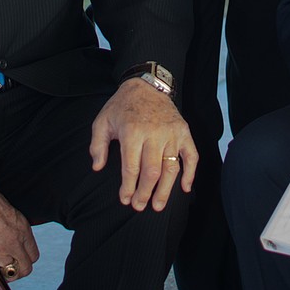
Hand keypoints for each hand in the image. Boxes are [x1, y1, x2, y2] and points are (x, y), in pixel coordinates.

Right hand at [0, 163, 39, 289]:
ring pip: (10, 275)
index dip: (24, 260)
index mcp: (23, 228)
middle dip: (16, 272)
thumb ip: (8, 229)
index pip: (34, 254)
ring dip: (1, 277)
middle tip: (5, 270)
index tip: (15, 260)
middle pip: (26, 268)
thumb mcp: (6, 213)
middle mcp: (16, 241)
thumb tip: (2, 239)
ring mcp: (1, 250)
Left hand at [89, 78, 197, 211]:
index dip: (128, 188)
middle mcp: (154, 134)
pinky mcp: (184, 132)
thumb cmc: (122, 105)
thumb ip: (97, 145)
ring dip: (165, 190)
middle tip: (139, 206)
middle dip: (145, 193)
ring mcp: (172, 133)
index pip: (131, 168)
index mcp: (132, 132)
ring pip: (171, 168)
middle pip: (152, 173)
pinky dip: (190, 173)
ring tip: (158, 206)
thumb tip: (98, 167)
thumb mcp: (102, 121)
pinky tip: (185, 188)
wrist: (147, 84)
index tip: (125, 199)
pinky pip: (191, 156)